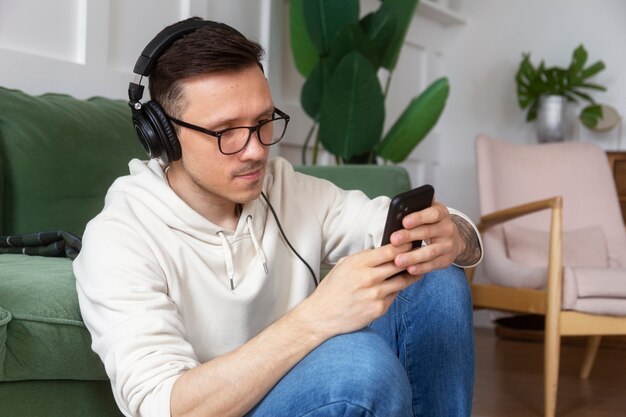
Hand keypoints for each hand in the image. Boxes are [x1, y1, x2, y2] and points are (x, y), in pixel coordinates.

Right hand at [299, 243, 416, 338]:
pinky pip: (394, 296)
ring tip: (416, 270)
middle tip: (418, 255)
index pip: (389, 251)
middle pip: (399, 264)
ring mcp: (375, 295)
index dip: (403, 246)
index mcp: (358, 263)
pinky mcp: (379, 309)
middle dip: (410, 259)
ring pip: (402, 281)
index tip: (410, 243)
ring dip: (410, 275)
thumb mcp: (343, 265)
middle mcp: (368, 278)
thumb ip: (363, 257)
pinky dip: (396, 291)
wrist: (322, 315)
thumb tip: (383, 251)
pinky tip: (396, 287)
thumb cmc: (332, 289)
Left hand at [389, 201, 464, 275]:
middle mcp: (447, 228)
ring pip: (430, 252)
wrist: (453, 240)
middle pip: (427, 232)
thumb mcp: (428, 213)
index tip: (404, 222)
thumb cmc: (433, 224)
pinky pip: (432, 265)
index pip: (432, 214)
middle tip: (394, 240)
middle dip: (409, 236)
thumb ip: (416, 210)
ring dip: (413, 256)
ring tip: (398, 260)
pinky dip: (421, 268)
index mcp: (442, 213)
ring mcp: (448, 245)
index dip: (419, 218)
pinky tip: (409, 269)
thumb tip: (397, 208)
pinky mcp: (446, 260)